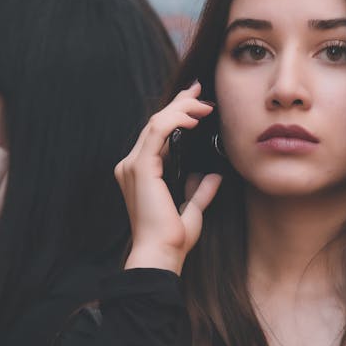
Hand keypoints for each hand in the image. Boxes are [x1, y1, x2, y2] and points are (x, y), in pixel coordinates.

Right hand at [114, 81, 221, 273]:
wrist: (160, 254)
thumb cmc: (172, 239)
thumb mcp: (191, 211)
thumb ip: (199, 192)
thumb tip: (213, 176)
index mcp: (141, 174)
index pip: (157, 134)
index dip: (176, 114)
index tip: (197, 103)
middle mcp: (131, 166)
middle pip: (156, 123)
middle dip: (179, 104)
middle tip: (200, 91)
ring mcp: (133, 165)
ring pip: (156, 122)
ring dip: (181, 109)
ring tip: (203, 105)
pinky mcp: (140, 167)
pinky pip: (157, 132)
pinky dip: (175, 119)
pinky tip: (193, 118)